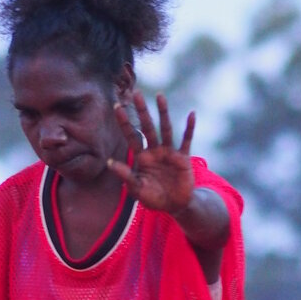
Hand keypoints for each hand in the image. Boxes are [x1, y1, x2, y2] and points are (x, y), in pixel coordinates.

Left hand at [107, 91, 195, 213]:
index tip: (117, 106)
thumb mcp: (137, 189)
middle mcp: (154, 151)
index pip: (131, 136)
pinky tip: (191, 114)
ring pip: (165, 129)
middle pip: (147, 127)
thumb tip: (109, 163)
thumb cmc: (154, 198)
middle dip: (142, 111)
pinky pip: (186, 140)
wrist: (175, 206)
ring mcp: (169, 152)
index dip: (124, 122)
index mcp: (142, 157)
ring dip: (163, 113)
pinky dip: (189, 128)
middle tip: (136, 93)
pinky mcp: (183, 158)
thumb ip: (125, 175)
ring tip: (159, 96)